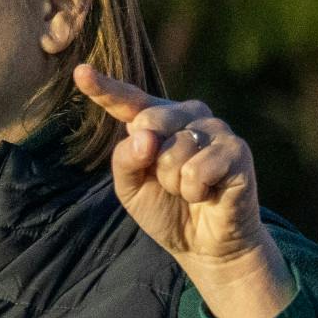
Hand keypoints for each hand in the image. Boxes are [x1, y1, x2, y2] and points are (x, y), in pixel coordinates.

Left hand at [73, 63, 295, 317]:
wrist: (204, 245)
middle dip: (151, 163)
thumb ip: (125, 158)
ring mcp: (216, 129)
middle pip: (149, 121)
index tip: (81, 72)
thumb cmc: (166, 210)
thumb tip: (145, 136)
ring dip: (174, 183)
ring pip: (173, 150)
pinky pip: (197, 170)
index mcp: (158, 119)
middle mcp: (189, 115)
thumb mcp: (130, 187)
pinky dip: (194, 191)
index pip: (129, 100)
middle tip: (169, 183)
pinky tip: (208, 195)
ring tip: (190, 191)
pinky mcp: (237, 150)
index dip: (104, 87)